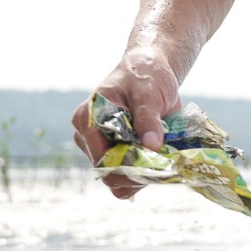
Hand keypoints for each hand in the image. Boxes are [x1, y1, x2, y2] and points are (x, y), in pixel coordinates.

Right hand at [72, 44, 182, 200]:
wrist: (149, 69)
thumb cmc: (145, 75)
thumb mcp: (148, 92)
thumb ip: (148, 118)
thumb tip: (152, 145)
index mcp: (88, 120)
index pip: (101, 159)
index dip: (127, 169)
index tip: (154, 167)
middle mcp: (88, 137)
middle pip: (108, 173)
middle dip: (136, 175)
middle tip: (163, 166)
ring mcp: (100, 147)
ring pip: (116, 180)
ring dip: (141, 177)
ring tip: (162, 162)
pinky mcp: (114, 153)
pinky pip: (125, 176)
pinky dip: (142, 175)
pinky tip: (158, 164)